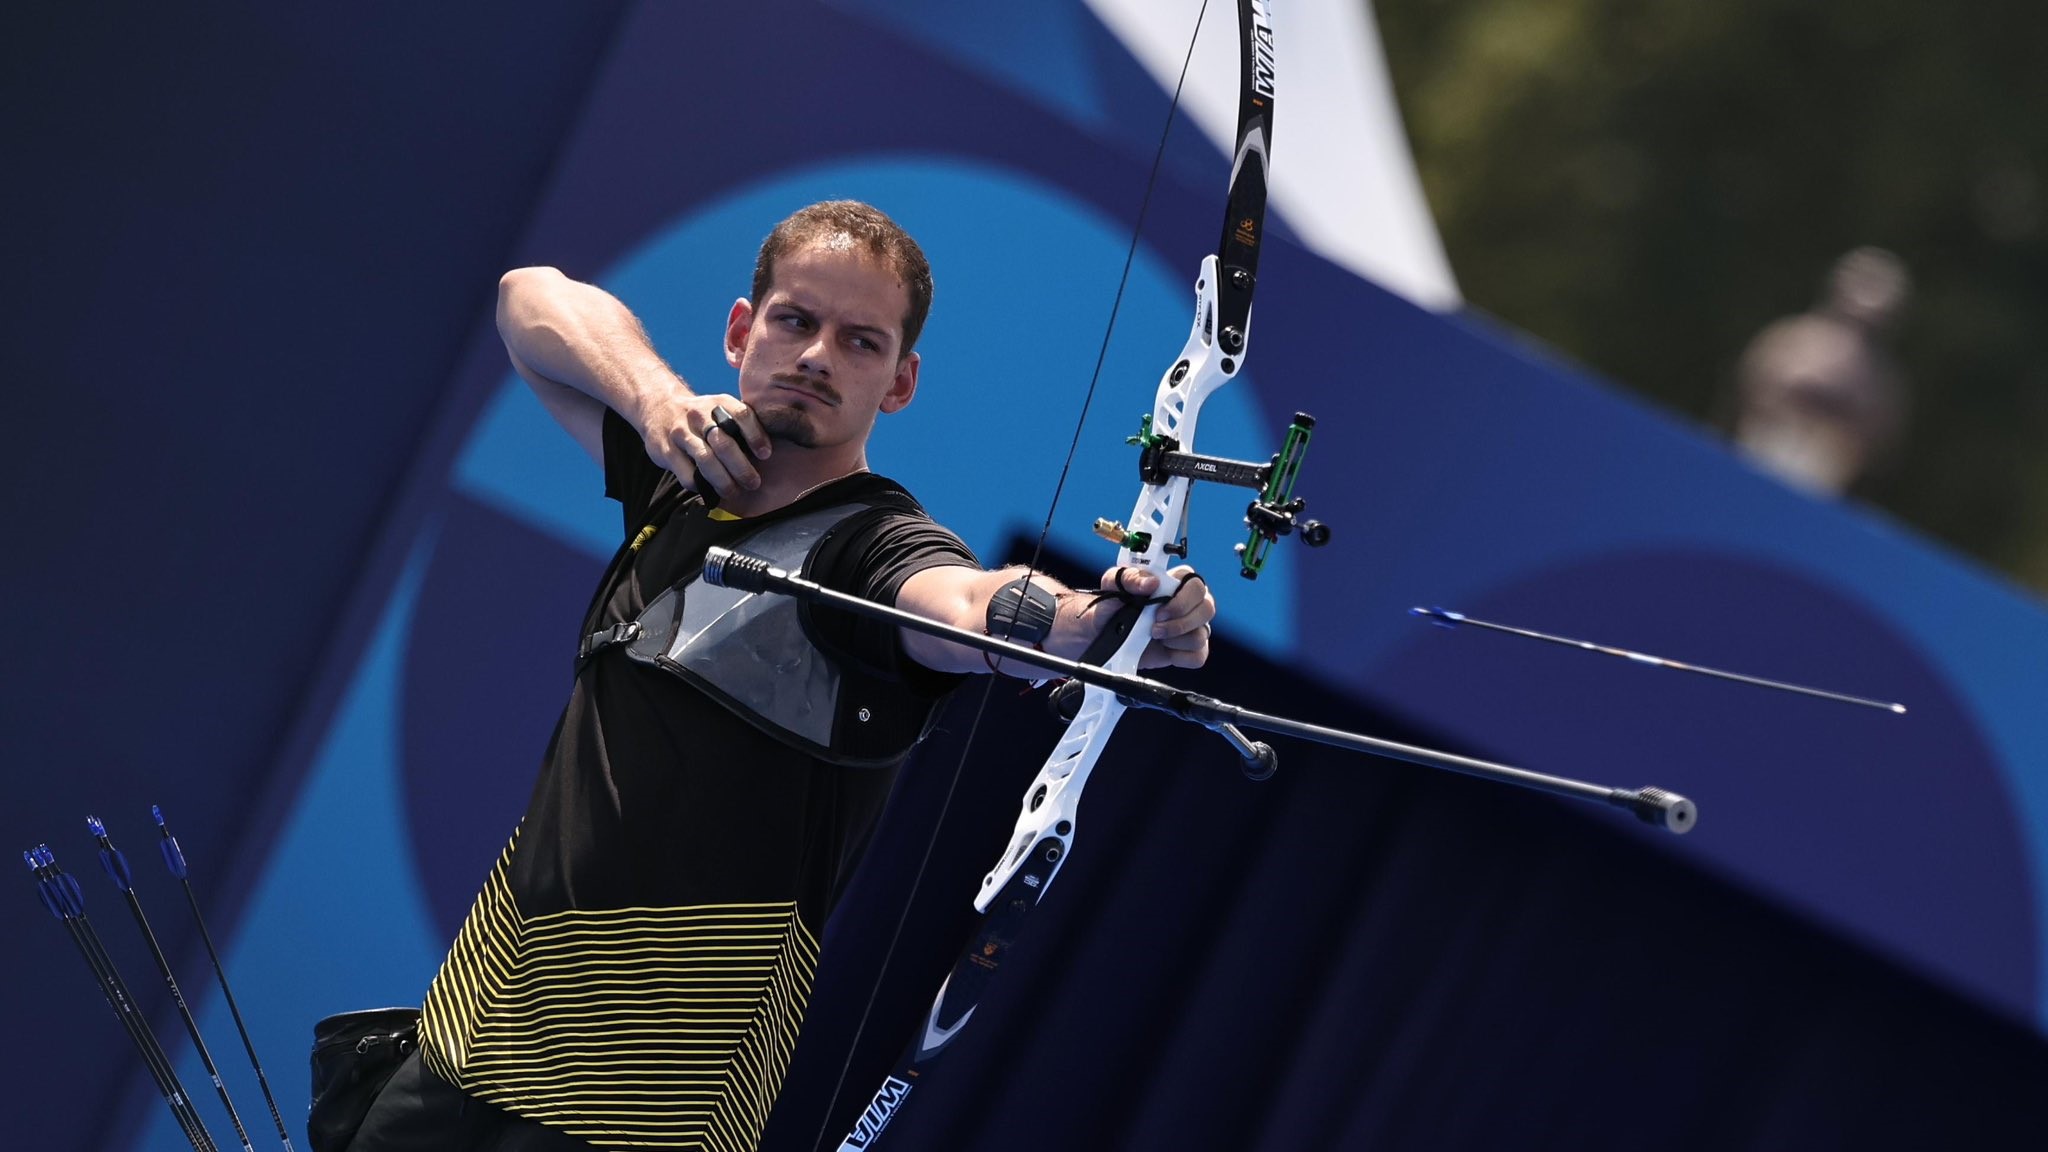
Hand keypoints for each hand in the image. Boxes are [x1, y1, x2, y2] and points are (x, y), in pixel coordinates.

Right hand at [636, 389, 771, 499]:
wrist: (658, 406)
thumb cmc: (700, 416)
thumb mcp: (719, 408)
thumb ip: (738, 424)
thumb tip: (765, 452)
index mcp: (718, 403)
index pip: (741, 415)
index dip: (756, 436)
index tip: (765, 454)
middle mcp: (699, 415)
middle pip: (725, 443)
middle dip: (742, 467)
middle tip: (753, 483)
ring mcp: (681, 432)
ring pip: (706, 460)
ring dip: (724, 481)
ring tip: (733, 491)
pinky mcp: (666, 450)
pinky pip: (687, 474)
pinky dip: (701, 486)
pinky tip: (708, 490)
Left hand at [1096, 564, 1214, 669]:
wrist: (1102, 632)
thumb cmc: (1112, 604)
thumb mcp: (1113, 584)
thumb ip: (1130, 577)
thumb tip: (1151, 582)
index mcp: (1176, 582)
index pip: (1196, 585)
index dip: (1182, 600)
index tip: (1159, 612)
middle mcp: (1189, 603)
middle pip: (1207, 609)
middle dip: (1180, 623)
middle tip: (1155, 628)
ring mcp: (1191, 627)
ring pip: (1202, 635)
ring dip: (1175, 640)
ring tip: (1153, 637)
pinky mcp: (1188, 650)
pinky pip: (1198, 656)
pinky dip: (1180, 657)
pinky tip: (1164, 650)